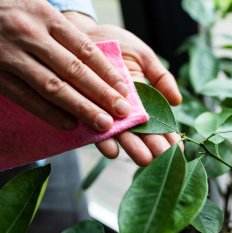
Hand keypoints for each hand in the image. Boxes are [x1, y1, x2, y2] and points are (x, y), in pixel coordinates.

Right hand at [0, 0, 130, 130]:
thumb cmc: (14, 15)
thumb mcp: (40, 13)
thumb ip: (66, 36)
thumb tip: (101, 68)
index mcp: (46, 17)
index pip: (85, 49)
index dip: (107, 72)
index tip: (124, 90)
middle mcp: (30, 34)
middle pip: (74, 70)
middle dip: (101, 94)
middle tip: (122, 111)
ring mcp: (10, 55)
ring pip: (52, 86)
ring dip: (81, 107)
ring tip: (102, 123)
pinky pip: (26, 97)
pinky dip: (49, 113)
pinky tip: (69, 124)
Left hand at [66, 15, 182, 165]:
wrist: (81, 34)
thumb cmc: (115, 44)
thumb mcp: (143, 56)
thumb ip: (161, 77)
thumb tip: (177, 101)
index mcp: (141, 99)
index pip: (159, 121)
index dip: (169, 135)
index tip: (179, 149)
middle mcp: (124, 110)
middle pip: (142, 132)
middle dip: (154, 147)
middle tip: (165, 159)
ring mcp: (105, 112)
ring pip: (122, 135)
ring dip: (133, 148)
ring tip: (145, 160)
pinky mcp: (85, 111)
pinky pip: (94, 129)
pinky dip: (103, 141)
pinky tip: (113, 151)